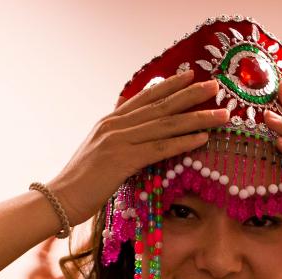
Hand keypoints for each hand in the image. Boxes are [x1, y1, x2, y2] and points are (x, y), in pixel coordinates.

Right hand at [49, 70, 230, 225]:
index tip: (190, 76)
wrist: (60, 198)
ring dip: (197, 119)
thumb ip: (116, 139)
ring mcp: (118, 141)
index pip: (144, 98)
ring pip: (165, 125)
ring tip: (221, 114)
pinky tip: (202, 138)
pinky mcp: (122, 160)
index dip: (169, 86)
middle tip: (214, 86)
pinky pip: (159, 148)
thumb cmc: (81, 182)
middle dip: (190, 95)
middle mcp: (115, 125)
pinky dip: (183, 142)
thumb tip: (134, 134)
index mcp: (109, 122)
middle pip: (160, 106)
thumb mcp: (98, 152)